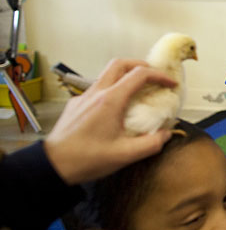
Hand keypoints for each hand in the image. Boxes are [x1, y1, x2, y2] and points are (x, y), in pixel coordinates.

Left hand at [43, 59, 176, 184]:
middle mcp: (96, 93)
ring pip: (107, 74)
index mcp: (110, 100)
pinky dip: (112, 90)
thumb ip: (151, 144)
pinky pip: (97, 89)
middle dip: (140, 65)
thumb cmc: (86, 159)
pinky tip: (115, 108)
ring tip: (137, 91)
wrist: (53, 165)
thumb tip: (166, 134)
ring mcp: (83, 97)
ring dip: (125, 76)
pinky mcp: (76, 105)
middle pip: (120, 64)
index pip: (139, 75)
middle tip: (153, 77)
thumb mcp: (125, 155)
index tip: (170, 84)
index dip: (159, 76)